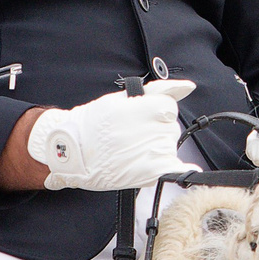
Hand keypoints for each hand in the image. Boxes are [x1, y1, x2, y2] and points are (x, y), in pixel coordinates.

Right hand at [27, 80, 196, 191]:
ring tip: (132, 149)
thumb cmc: (92, 124)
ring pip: (170, 146)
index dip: (157, 111)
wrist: (70, 152)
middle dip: (156, 129)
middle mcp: (150, 130)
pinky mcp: (149, 172)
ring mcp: (151, 152)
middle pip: (170, 127)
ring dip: (157, 147)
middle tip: (132, 134)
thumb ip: (158, 90)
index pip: (169, 107)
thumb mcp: (120, 98)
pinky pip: (176, 170)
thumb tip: (188, 86)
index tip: (143, 117)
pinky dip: (182, 170)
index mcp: (144, 109)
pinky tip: (177, 167)